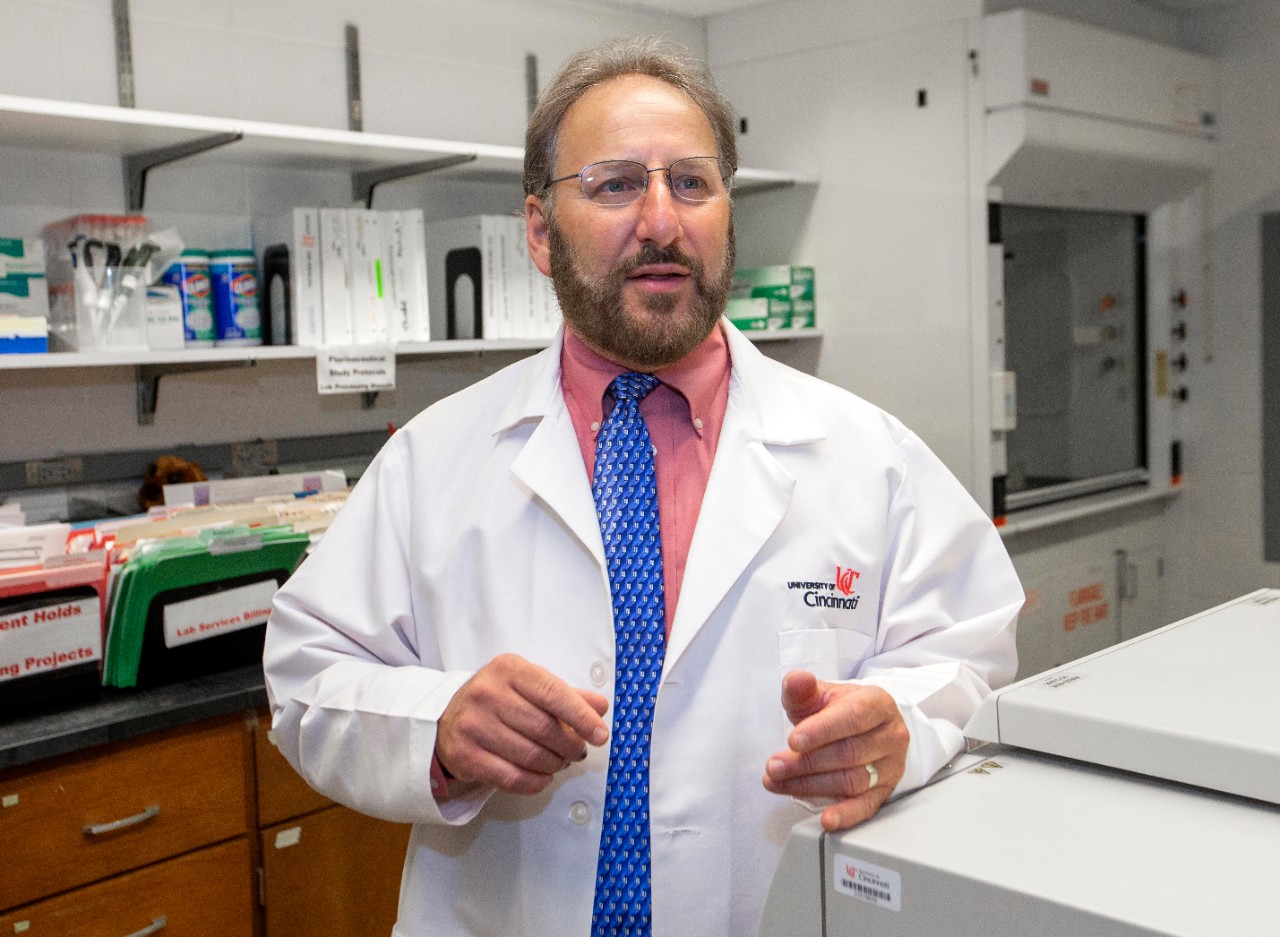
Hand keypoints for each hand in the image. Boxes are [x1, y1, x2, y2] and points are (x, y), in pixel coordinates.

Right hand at [436, 654, 609, 795]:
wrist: (448, 718)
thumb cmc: (498, 700)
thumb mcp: (529, 686)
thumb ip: (567, 695)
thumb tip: (600, 707)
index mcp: (508, 669)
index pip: (553, 693)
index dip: (581, 717)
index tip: (600, 735)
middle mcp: (487, 693)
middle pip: (544, 728)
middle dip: (571, 746)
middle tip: (579, 752)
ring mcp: (472, 725)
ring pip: (531, 755)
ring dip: (555, 764)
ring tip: (561, 762)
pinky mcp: (464, 755)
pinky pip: (512, 778)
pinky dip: (536, 782)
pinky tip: (543, 776)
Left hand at [762, 669, 909, 831]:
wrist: (866, 726)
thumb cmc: (841, 710)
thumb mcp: (820, 694)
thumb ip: (803, 689)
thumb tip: (797, 679)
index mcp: (877, 704)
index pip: (852, 717)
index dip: (821, 730)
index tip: (793, 741)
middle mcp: (890, 735)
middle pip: (848, 753)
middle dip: (806, 762)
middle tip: (774, 766)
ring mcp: (890, 766)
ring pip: (852, 780)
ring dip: (811, 785)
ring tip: (779, 782)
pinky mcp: (885, 791)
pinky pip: (867, 807)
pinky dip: (846, 815)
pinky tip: (827, 820)